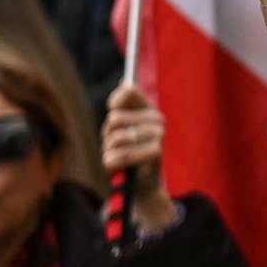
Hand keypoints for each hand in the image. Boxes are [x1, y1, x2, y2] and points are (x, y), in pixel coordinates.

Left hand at [103, 83, 177, 232]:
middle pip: (114, 119)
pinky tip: (118, 166)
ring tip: (118, 157)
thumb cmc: (128, 153)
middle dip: (108, 136)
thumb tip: (123, 82)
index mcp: (148, 108)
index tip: (112, 113)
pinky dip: (113, 162)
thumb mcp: (121, 129)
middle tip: (116, 146)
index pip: (129, 90)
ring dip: (109, 151)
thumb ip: (122, 107)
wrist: (142, 184)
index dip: (115, 103)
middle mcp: (157, 118)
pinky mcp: (156, 152)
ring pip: (115, 138)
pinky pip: (121, 155)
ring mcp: (158, 135)